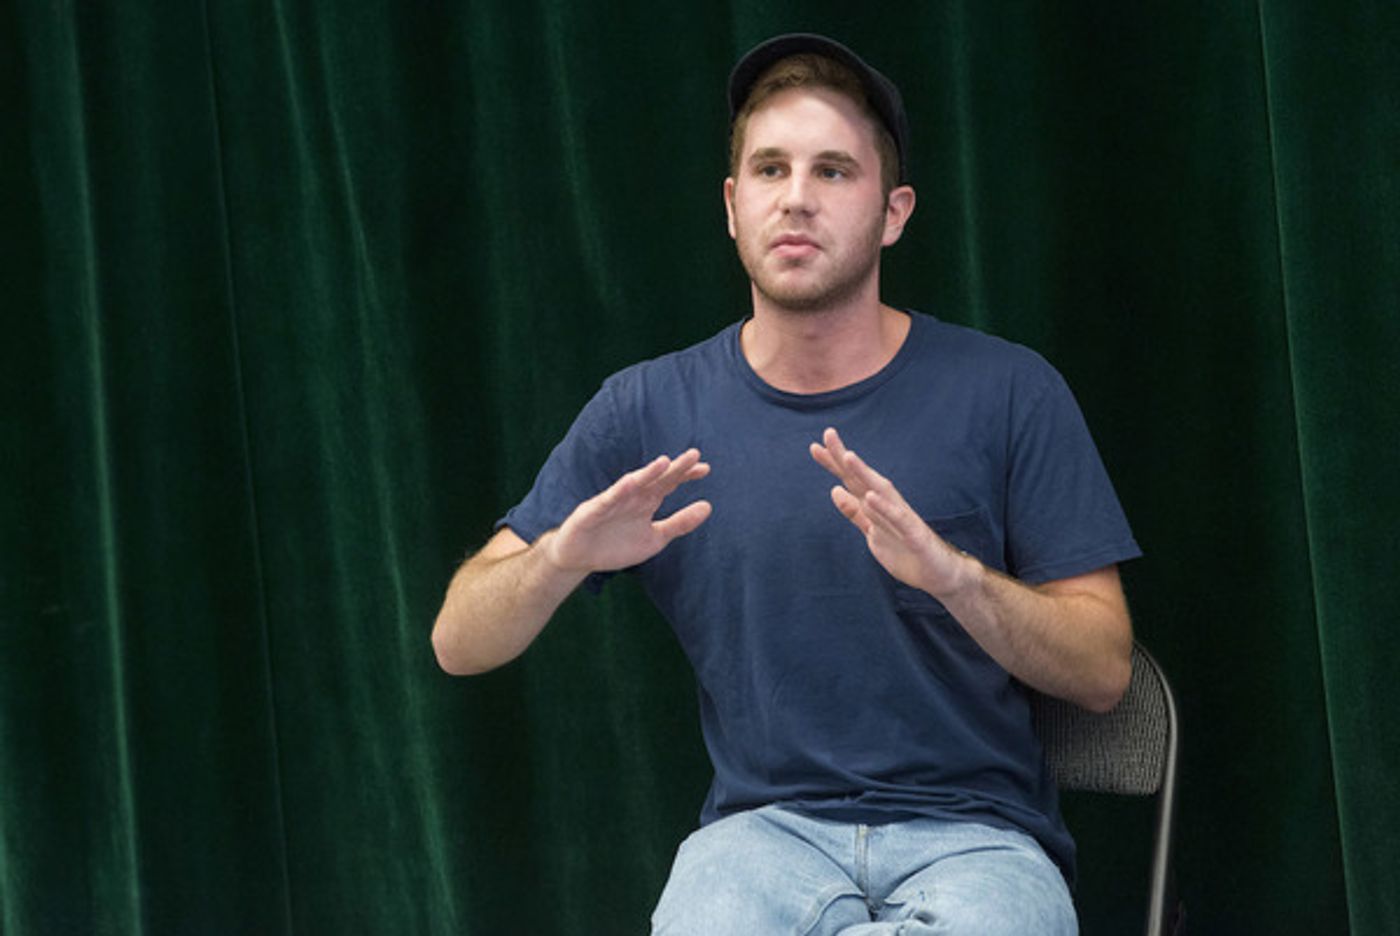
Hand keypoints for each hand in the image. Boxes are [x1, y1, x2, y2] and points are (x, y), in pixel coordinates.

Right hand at [543, 449, 711, 573]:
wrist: (580, 558)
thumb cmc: (616, 546)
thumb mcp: (655, 538)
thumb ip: (680, 523)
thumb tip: (708, 506)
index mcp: (646, 502)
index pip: (669, 483)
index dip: (686, 475)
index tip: (705, 468)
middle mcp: (632, 497)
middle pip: (656, 479)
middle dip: (674, 468)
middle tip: (694, 455)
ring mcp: (612, 502)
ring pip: (632, 484)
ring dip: (648, 473)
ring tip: (665, 462)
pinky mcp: (593, 511)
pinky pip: (607, 500)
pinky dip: (618, 491)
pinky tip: (631, 483)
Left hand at [809, 428, 973, 598]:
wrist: (938, 573)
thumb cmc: (906, 550)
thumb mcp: (872, 532)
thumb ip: (855, 512)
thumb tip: (835, 489)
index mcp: (877, 506)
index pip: (852, 480)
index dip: (834, 464)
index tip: (815, 447)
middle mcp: (888, 505)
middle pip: (863, 478)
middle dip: (845, 457)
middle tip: (828, 433)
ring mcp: (902, 518)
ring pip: (881, 491)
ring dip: (864, 474)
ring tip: (846, 456)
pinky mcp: (914, 534)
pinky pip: (897, 519)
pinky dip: (884, 507)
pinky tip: (870, 496)